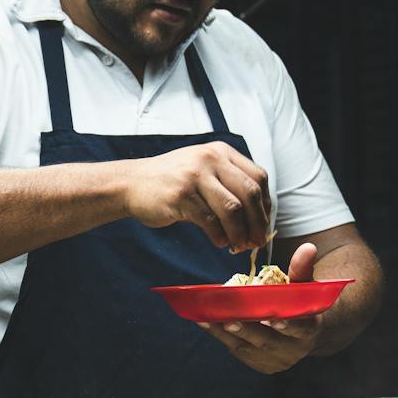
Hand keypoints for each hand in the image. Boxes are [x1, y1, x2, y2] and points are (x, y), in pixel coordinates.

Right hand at [122, 142, 271, 252]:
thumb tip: (258, 218)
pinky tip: (220, 243)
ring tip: (238, 246)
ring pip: (233, 209)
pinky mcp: (181, 195)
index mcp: (221, 152)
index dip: (266, 205)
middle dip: (258, 222)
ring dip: (240, 233)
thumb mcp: (203, 169)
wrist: (131, 183)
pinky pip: (210, 221)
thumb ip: (228, 183)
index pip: (258, 177)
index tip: (264, 225)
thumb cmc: (171, 182)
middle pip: (250, 193)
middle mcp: (211, 159)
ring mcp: (195, 175)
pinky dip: (219, 236)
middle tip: (256, 241)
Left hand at [200, 242, 323, 373]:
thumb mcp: (305, 287)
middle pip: (268, 341)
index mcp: (309, 330)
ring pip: (248, 347)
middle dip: (248, 331)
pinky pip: (237, 349)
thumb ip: (302, 269)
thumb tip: (308, 247)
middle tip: (229, 320)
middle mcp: (292, 350)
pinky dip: (220, 336)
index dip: (288, 325)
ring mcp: (274, 360)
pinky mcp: (258, 363)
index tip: (273, 318)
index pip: (300, 330)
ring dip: (226, 333)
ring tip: (207, 318)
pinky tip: (204, 322)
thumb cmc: (300, 304)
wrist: (303, 333)